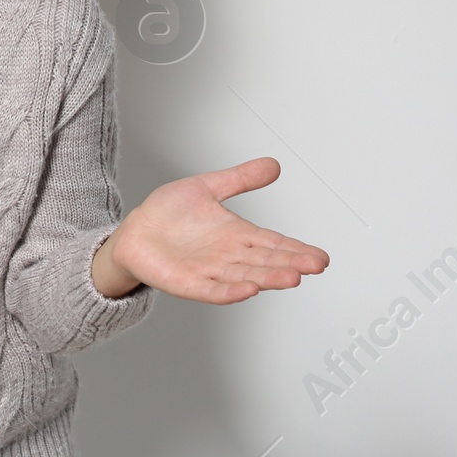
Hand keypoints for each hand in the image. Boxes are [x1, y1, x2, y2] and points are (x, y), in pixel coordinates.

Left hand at [97, 157, 329, 304]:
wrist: (135, 232)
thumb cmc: (169, 214)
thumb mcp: (206, 187)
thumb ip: (240, 179)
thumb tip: (273, 165)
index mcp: (236, 235)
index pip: (272, 242)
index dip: (296, 249)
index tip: (321, 257)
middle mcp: (228, 256)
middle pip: (264, 261)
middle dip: (290, 264)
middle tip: (315, 266)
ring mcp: (210, 271)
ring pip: (245, 276)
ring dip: (267, 278)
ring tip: (291, 277)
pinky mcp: (188, 283)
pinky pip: (212, 290)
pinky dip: (230, 291)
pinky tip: (249, 290)